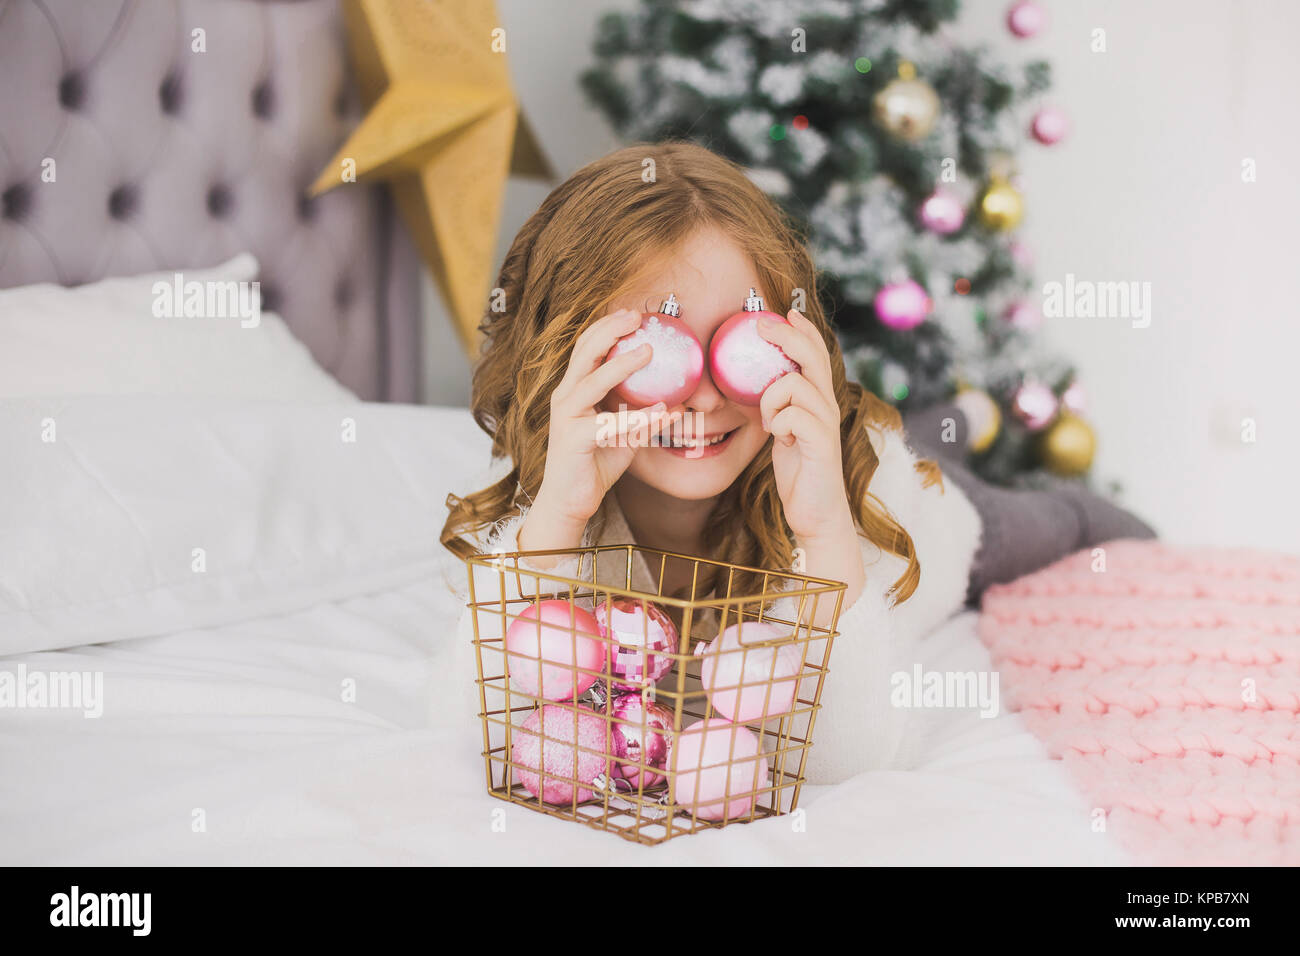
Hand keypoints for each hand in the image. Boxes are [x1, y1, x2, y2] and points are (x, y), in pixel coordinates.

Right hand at [520, 308, 671, 554]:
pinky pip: (609, 424)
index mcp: (574, 390)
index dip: (607, 327)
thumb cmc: (595, 463)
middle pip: (584, 352)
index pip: (587, 348)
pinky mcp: (573, 439)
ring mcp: (567, 416)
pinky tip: (661, 411)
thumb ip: (643, 416)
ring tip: (648, 351)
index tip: (632, 312)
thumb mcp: (624, 435)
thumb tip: (677, 404)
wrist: (570, 501)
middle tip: (637, 316)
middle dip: (610, 330)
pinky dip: (636, 417)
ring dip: (621, 365)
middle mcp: (566, 396)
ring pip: (593, 381)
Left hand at [757, 309, 853, 539]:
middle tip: (760, 326)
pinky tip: (779, 438)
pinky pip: (792, 414)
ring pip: (795, 384)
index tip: (784, 314)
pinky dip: (777, 422)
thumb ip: (778, 405)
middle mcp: (828, 405)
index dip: (803, 331)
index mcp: (819, 399)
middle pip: (812, 356)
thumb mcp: (783, 429)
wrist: (815, 512)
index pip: (816, 354)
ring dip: (771, 399)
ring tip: (770, 423)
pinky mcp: (821, 442)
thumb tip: (754, 382)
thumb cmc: (798, 470)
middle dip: (786, 336)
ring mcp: (826, 423)